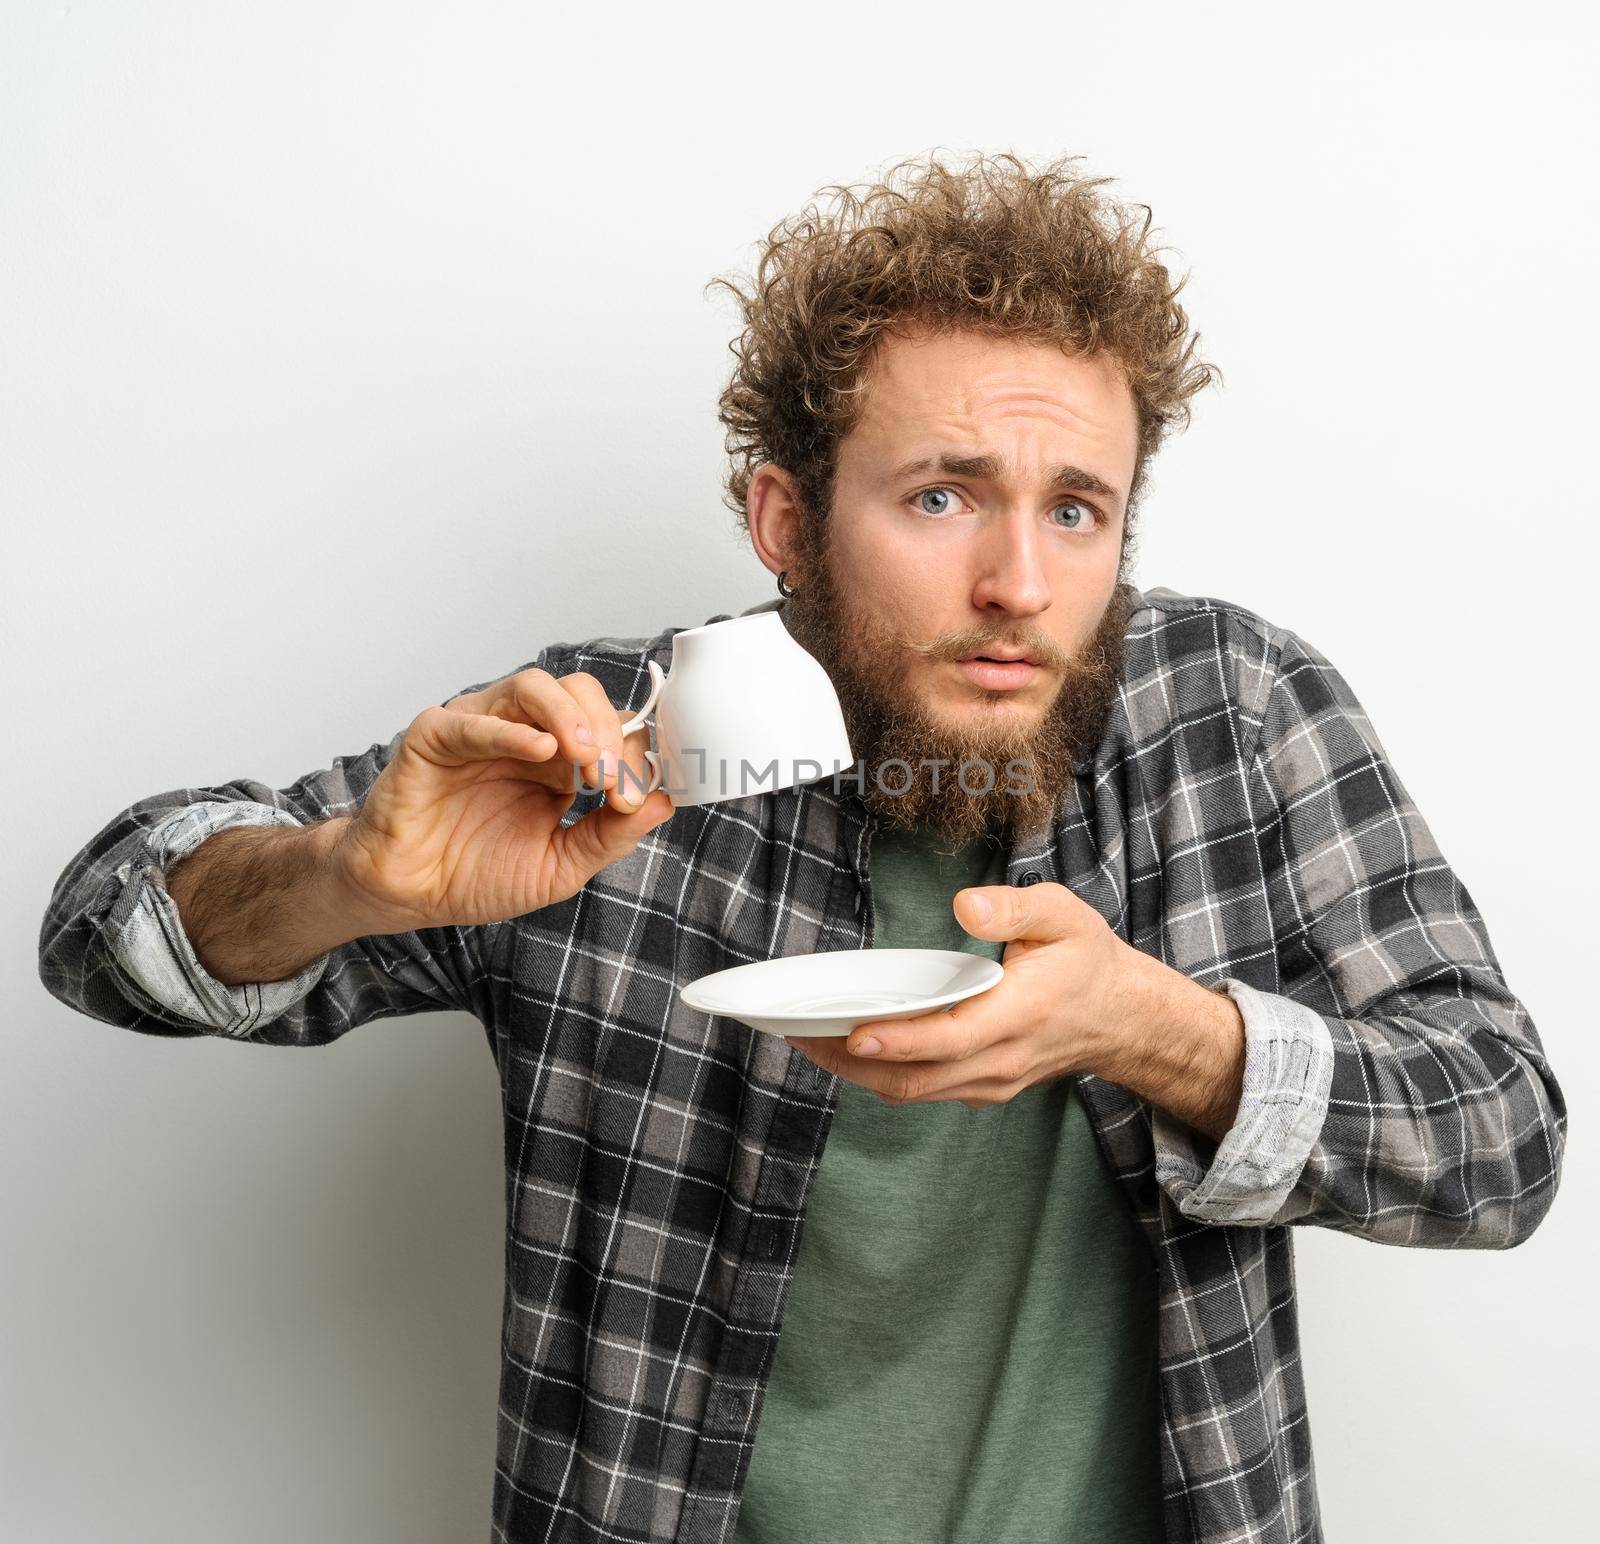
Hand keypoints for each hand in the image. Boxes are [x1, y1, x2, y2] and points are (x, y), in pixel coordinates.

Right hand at [331, 667, 673, 931]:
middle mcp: (523, 734)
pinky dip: (509, 730)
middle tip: (611, 779)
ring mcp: (480, 729)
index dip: (630, 756)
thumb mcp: (560, 865)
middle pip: (579, 693)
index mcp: (558, 760)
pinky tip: (540, 750)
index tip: (634, 796)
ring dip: (570, 717)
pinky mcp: (434, 738)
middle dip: (608, 731)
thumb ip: (609, 835)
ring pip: (533, 687)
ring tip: (587, 757)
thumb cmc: (477, 874)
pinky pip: (472, 720)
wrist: (411, 897)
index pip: (609, 728)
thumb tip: (663, 802)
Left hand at [784, 880, 1151, 1107]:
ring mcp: (990, 1082)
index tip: (853, 1031)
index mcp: (1021, 1015)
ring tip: (804, 1040)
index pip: (951, 1038)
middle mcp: (1001, 1060)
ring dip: (855, 1072)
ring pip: (911, 1092)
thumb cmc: (1087, 963)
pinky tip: (846, 1047)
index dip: (900, 1040)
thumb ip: (1015, 908)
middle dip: (850, 1061)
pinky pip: (921, 1091)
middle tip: (796, 1033)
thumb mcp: (1065, 916)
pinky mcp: (979, 1088)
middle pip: (915, 1078)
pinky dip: (879, 1074)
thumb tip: (966, 906)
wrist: (1122, 1020)